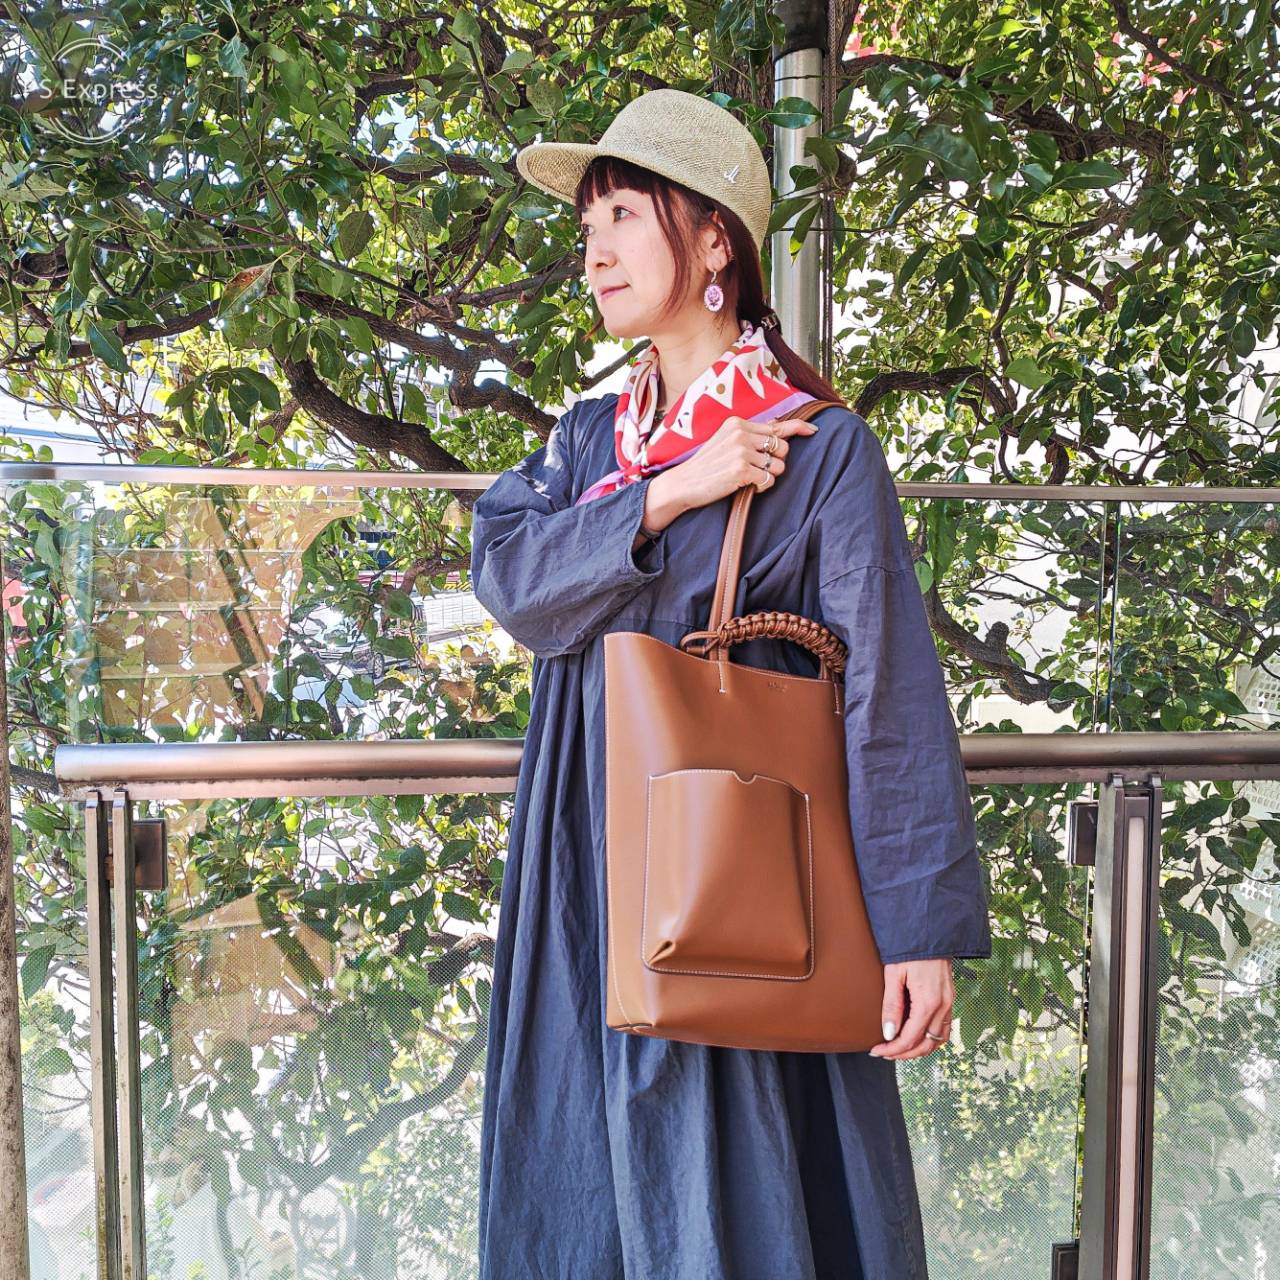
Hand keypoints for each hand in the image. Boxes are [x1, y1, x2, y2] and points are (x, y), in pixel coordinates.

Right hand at [661, 415, 819, 511]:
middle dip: (777, 460)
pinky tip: (748, 487)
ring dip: (770, 475)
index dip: (799, 427)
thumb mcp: (725, 440)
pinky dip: (763, 487)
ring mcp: (741, 452)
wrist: (683, 483)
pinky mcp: (741, 470)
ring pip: (778, 465)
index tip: (813, 430)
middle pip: (782, 446)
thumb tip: (777, 425)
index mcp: (738, 423)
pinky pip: (769, 479)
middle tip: (760, 469)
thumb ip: (750, 434)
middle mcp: (741, 434)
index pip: (776, 425)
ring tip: (750, 478)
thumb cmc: (706, 465)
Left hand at [867, 958, 953, 1059]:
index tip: (877, 1050)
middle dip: (904, 1054)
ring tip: (898, 1049)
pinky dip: (930, 1039)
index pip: (910, 1038)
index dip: (893, 1049)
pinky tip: (916, 1037)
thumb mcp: (894, 975)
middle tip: (884, 1053)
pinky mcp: (950, 999)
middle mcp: (943, 1006)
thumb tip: (889, 1034)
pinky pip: (944, 1029)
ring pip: (937, 1041)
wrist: (930, 932)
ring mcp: (950, 1003)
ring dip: (918, 1049)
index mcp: (928, 1002)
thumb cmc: (909, 949)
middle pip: (925, 1045)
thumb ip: (892, 1005)